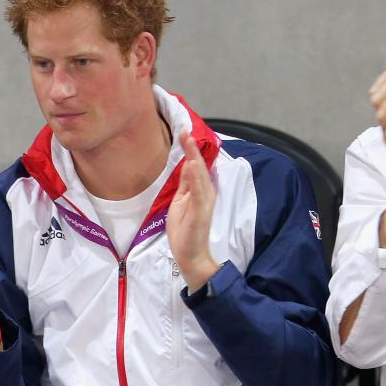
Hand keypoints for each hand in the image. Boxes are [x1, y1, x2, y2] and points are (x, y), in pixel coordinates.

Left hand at [166, 131, 219, 291]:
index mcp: (198, 191)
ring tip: (188, 140)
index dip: (189, 149)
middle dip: (191, 148)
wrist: (191, 255)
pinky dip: (195, 177)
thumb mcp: (180, 203)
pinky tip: (191, 164)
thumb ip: (185, 185)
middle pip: (198, 166)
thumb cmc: (185, 232)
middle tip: (184, 130)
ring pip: (199, 175)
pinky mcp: (201, 211)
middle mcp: (205, 193)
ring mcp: (204, 201)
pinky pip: (198, 191)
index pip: (194, 166)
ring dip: (194, 157)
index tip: (183, 132)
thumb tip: (186, 166)